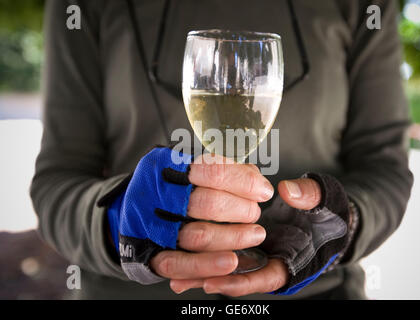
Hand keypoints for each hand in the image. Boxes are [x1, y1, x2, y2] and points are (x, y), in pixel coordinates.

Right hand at [150, 154, 273, 280]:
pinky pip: (179, 263)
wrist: (133, 209)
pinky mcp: (151, 253)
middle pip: (207, 203)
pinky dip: (207, 264)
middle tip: (254, 212)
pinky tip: (231, 261)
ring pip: (198, 235)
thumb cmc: (172, 187)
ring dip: (233, 237)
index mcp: (170, 166)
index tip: (263, 191)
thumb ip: (225, 172)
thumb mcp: (193, 169)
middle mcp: (159, 194)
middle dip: (241, 210)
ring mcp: (153, 225)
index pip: (212, 170)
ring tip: (255, 234)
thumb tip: (256, 180)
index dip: (244, 181)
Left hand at [169, 177, 322, 295]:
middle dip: (214, 279)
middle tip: (185, 279)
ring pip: (230, 270)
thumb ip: (309, 197)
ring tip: (175, 276)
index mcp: (295, 259)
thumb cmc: (328, 211)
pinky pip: (227, 255)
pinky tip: (182, 262)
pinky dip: (207, 258)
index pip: (266, 278)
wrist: (327, 214)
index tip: (214, 280)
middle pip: (241, 279)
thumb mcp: (324, 201)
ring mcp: (262, 256)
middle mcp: (274, 263)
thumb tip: (288, 191)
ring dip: (203, 273)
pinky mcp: (251, 246)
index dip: (240, 281)